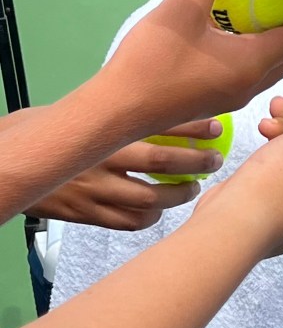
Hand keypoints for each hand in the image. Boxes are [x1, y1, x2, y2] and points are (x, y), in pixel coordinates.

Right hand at [27, 122, 226, 229]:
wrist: (10, 159)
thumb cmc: (49, 128)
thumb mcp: (84, 112)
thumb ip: (117, 115)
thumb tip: (162, 105)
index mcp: (107, 130)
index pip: (160, 125)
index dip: (193, 128)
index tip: (216, 128)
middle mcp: (103, 159)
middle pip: (161, 162)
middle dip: (194, 162)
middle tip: (214, 161)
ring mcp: (94, 190)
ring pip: (147, 199)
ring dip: (177, 196)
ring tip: (194, 189)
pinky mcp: (84, 214)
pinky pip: (124, 222)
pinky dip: (146, 219)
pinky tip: (157, 213)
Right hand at [103, 0, 282, 134]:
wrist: (113, 111)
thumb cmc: (149, 61)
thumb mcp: (182, 6)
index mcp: (253, 64)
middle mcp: (250, 85)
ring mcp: (232, 98)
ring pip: (270, 65)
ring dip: (274, 36)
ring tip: (264, 4)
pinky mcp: (214, 101)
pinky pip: (248, 73)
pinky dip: (252, 49)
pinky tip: (230, 28)